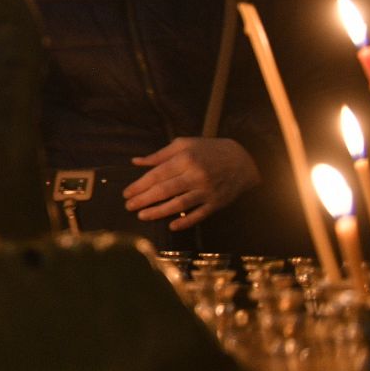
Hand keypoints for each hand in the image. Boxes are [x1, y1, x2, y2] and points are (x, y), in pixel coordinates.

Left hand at [124, 137, 259, 229]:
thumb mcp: (184, 145)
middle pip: (165, 190)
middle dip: (144, 199)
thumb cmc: (208, 150)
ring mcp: (207, 191)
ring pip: (179, 204)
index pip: (157, 174)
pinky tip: (171, 226)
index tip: (126, 193)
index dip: (140, 185)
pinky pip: (199, 215)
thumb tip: (136, 162)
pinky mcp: (217, 203)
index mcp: (186, 159)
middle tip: (128, 206)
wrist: (243, 160)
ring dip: (159, 212)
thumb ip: (159, 155)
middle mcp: (196, 175)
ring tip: (142, 215)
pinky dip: (185, 221)